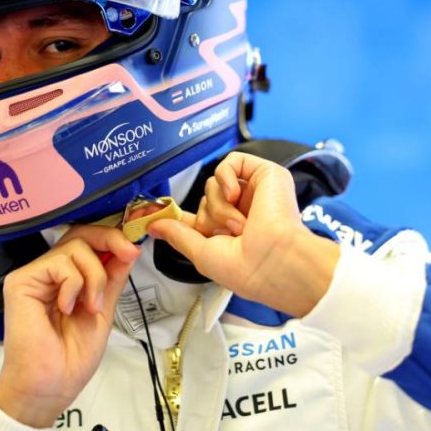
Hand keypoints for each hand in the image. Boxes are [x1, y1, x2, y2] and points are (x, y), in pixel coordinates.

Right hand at [0, 225, 139, 426]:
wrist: (50, 386)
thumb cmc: (71, 357)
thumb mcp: (103, 310)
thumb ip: (112, 278)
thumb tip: (129, 248)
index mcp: (66, 278)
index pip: (87, 242)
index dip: (112, 238)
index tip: (134, 249)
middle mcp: (47, 272)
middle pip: (79, 234)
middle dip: (109, 240)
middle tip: (128, 254)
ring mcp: (33, 275)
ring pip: (75, 246)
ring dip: (95, 276)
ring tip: (91, 306)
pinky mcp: (21, 281)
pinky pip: (60, 263)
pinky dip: (74, 285)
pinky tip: (68, 308)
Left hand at [147, 152, 338, 316]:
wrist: (276, 261)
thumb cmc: (248, 268)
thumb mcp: (202, 254)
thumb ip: (178, 235)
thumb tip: (154, 225)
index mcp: (231, 234)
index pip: (202, 216)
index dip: (186, 217)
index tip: (161, 218)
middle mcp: (244, 212)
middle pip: (205, 199)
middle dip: (209, 217)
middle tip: (228, 234)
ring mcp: (255, 193)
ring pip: (214, 183)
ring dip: (220, 205)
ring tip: (239, 224)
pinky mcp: (266, 175)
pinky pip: (231, 162)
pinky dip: (225, 178)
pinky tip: (235, 195)